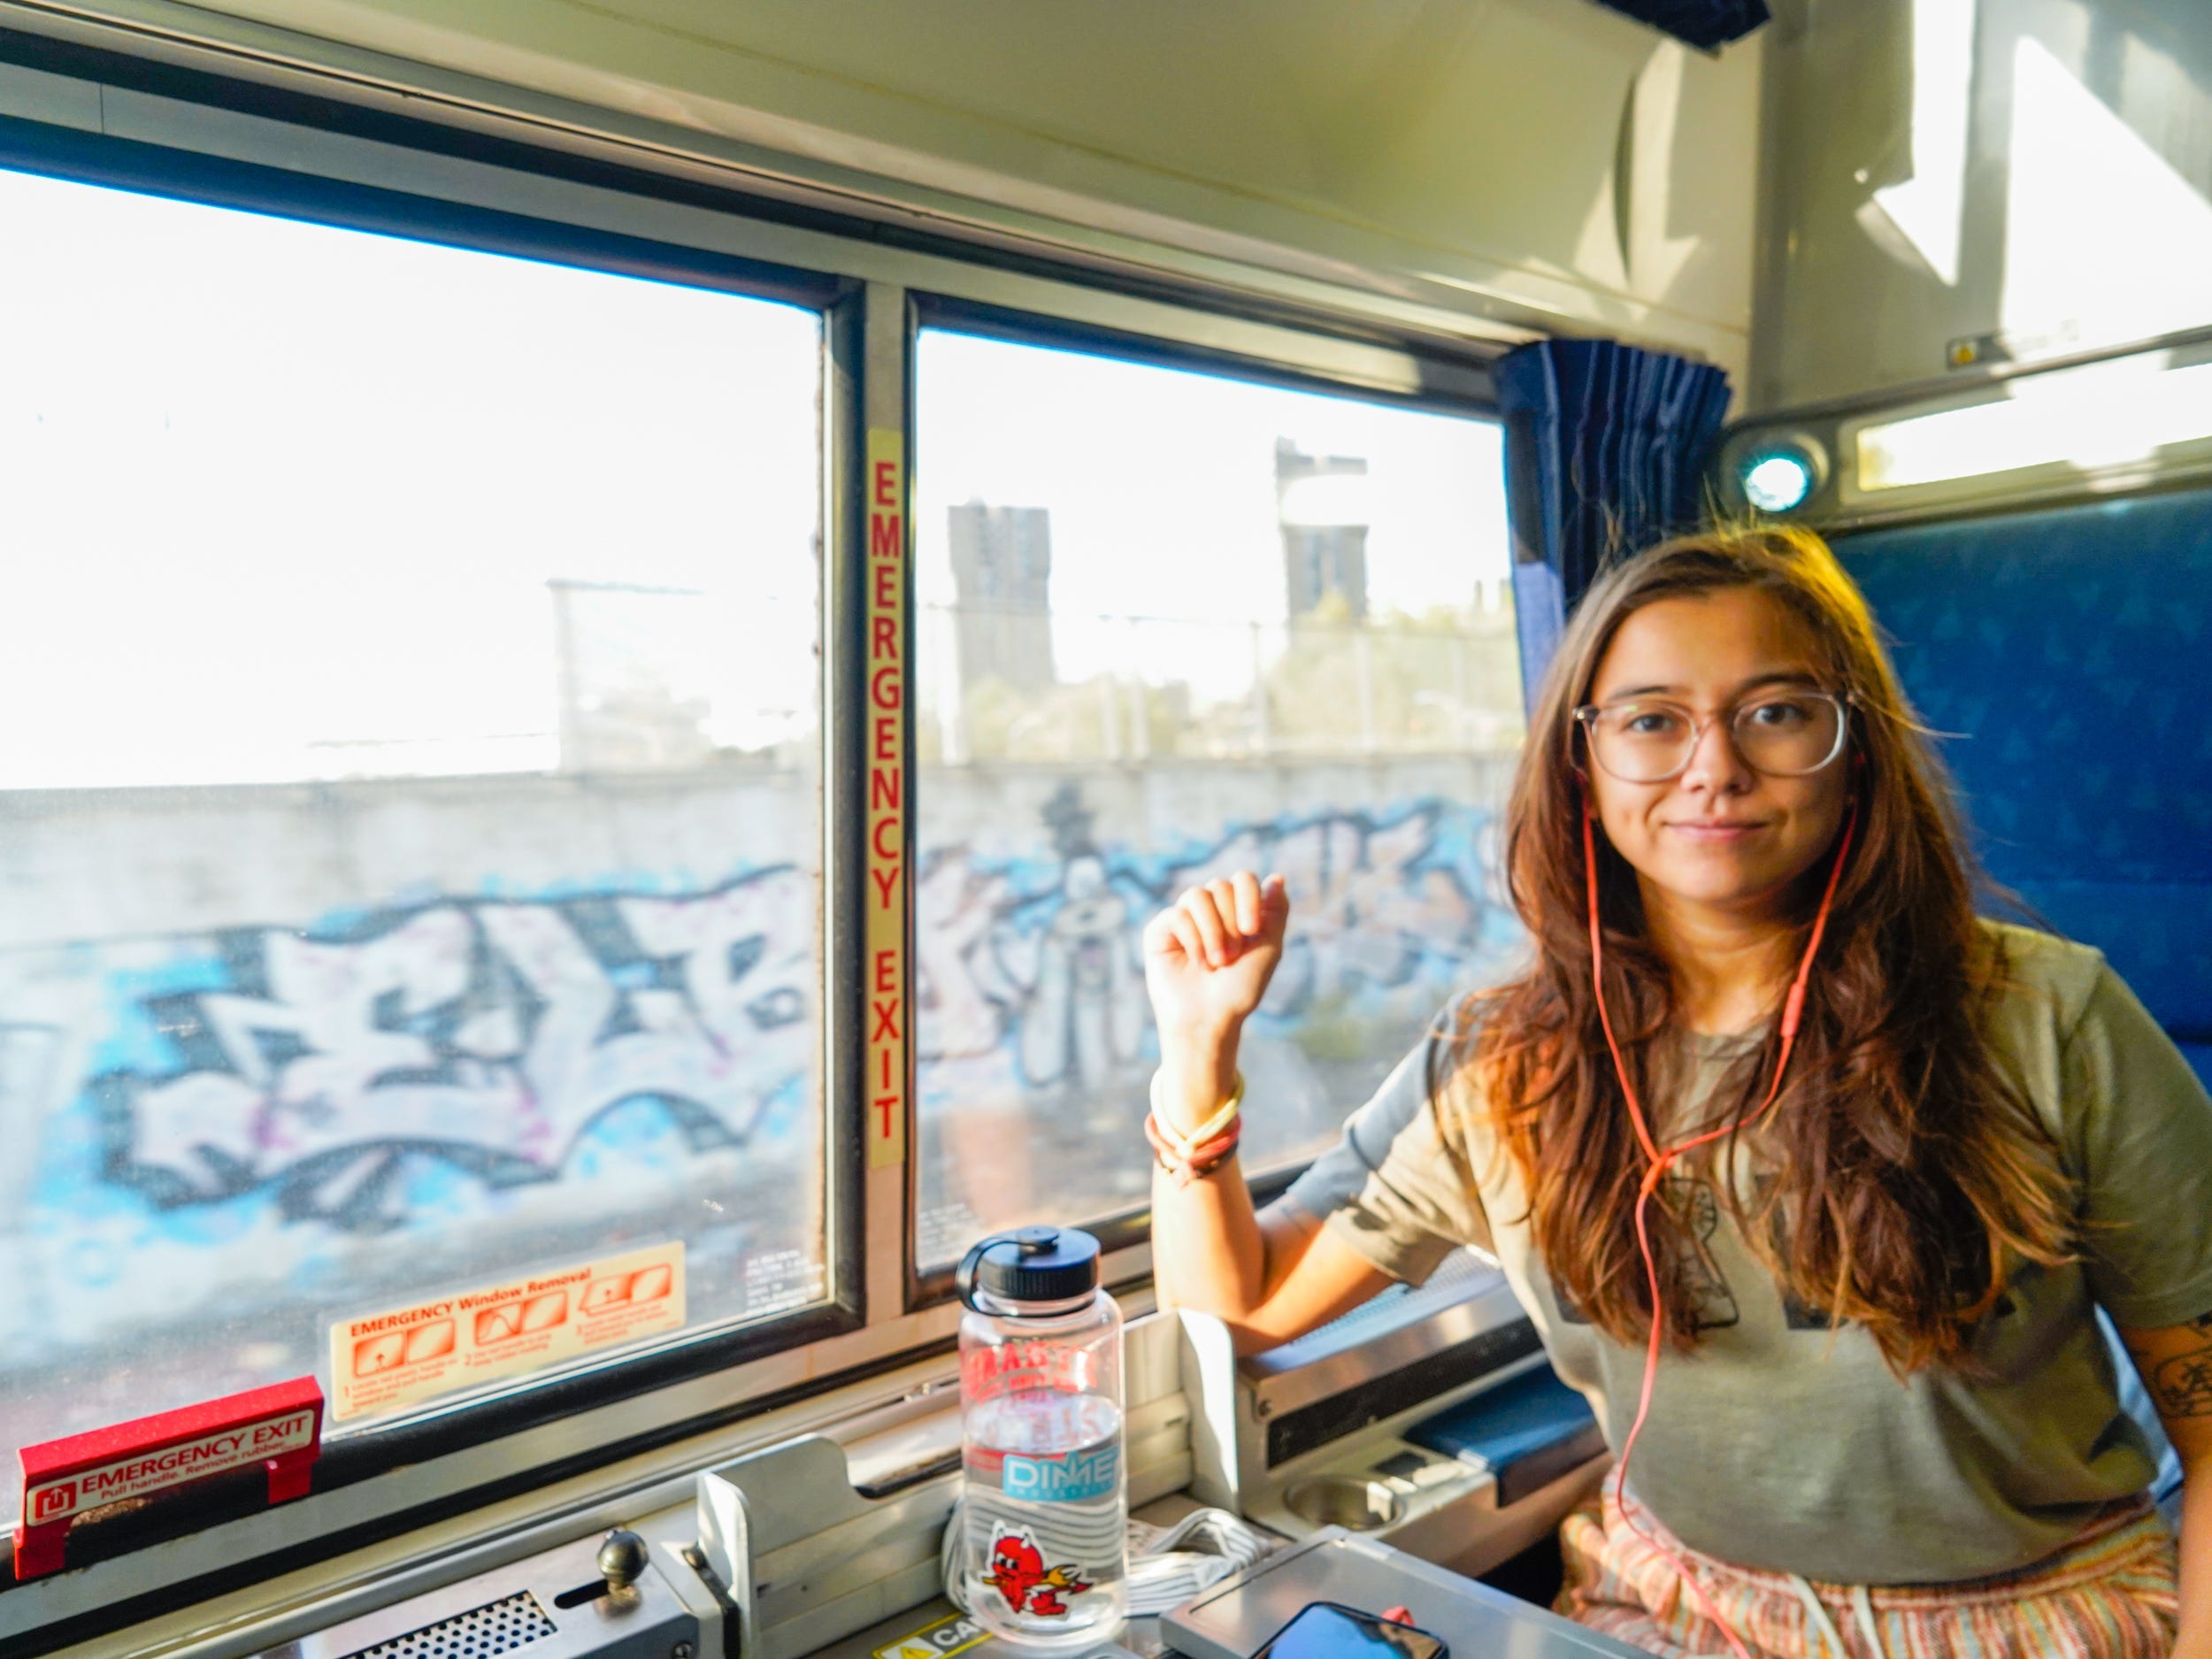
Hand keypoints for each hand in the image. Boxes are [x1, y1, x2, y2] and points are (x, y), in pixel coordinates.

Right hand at [1142, 872, 1289, 1048]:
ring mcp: (1184, 918)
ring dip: (1212, 931)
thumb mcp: (1269, 948)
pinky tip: (1198, 963)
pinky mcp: (1160, 930)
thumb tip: (1277, 877)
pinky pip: (1177, 914)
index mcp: (1236, 911)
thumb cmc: (1240, 989)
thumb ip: (1276, 911)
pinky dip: (1193, 939)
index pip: (1243, 878)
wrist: (1210, 1018)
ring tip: (1216, 962)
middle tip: (1231, 956)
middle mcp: (1210, 910)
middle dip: (1230, 922)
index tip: (1251, 930)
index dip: (1249, 897)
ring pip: (1197, 895)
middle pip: (1221, 885)